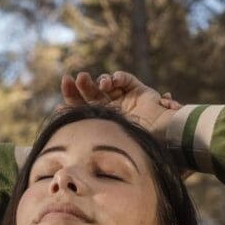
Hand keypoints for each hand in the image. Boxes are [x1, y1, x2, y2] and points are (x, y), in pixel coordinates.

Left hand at [59, 71, 180, 141]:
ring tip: (101, 85)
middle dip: (82, 85)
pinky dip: (119, 77)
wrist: (167, 141)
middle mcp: (112, 112)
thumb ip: (85, 131)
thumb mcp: (107, 140)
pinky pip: (125, 80)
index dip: (71, 97)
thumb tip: (57, 117)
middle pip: (91, 94)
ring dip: (100, 81)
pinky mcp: (139, 92)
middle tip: (76, 78)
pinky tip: (113, 82)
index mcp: (102, 125)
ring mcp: (125, 101)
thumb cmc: (138, 147)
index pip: (81, 108)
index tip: (64, 85)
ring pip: (107, 86)